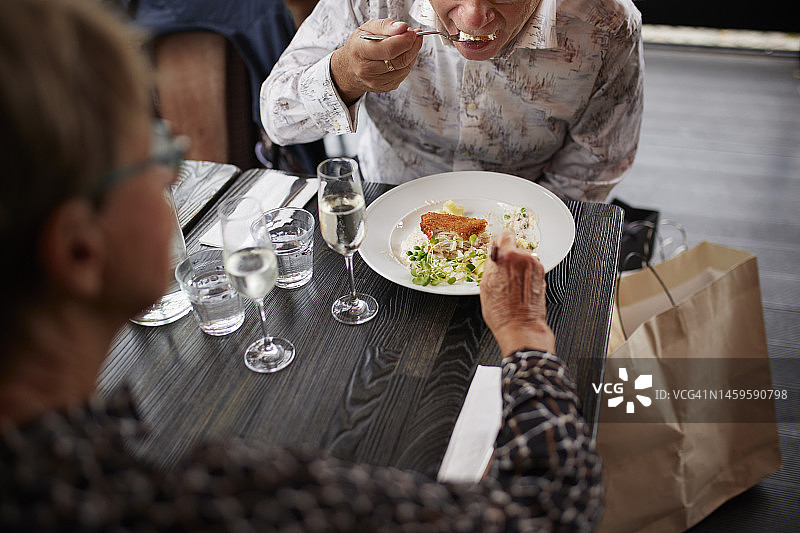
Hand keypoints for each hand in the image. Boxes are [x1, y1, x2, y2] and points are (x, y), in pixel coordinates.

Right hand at [330, 19, 422, 104]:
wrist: (349, 67)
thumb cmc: (359, 45)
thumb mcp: (367, 28)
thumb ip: (385, 25)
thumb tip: (403, 27)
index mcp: (360, 51)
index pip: (389, 49)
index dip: (405, 40)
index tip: (411, 32)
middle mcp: (366, 70)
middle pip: (400, 60)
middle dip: (412, 46)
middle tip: (413, 36)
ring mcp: (375, 81)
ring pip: (404, 68)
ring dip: (412, 54)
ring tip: (409, 44)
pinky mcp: (384, 87)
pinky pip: (403, 75)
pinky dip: (408, 63)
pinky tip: (403, 55)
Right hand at [480, 232, 555, 355]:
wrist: (520, 326)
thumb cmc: (502, 311)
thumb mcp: (486, 284)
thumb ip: (491, 265)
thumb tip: (493, 258)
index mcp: (506, 256)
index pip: (505, 236)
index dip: (499, 244)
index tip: (497, 249)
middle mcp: (523, 258)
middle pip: (515, 247)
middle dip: (509, 256)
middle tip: (503, 272)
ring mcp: (535, 266)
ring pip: (524, 257)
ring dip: (518, 265)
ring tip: (511, 283)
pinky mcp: (542, 275)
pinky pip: (531, 268)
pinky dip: (526, 273)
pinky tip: (519, 287)